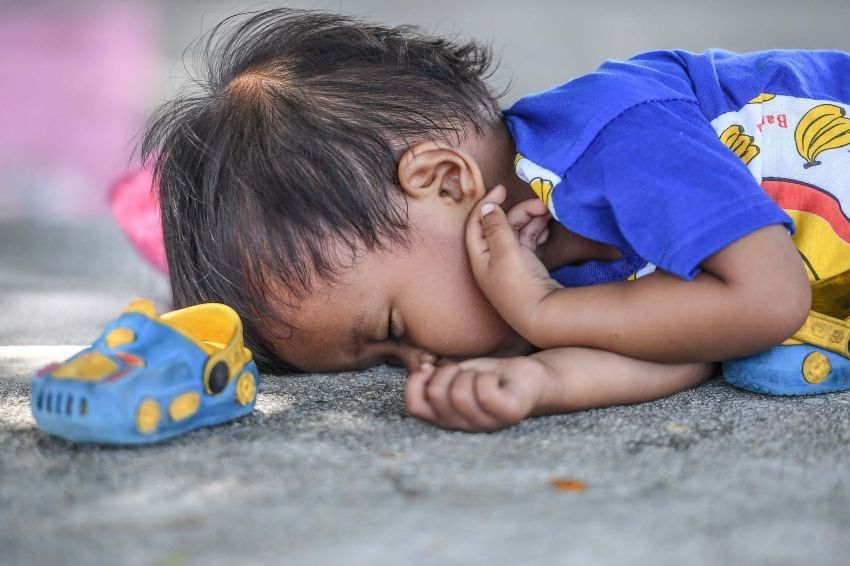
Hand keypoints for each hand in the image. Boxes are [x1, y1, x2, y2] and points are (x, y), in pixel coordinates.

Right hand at [404, 355, 555, 431]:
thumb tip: (423, 371)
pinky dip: (487, 376)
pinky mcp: (508, 413)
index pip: (415, 407)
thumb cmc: (492, 376)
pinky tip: (496, 379)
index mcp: (448, 418)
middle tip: (465, 371)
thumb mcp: (457, 374)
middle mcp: (464, 426)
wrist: (531, 377)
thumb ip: (435, 378)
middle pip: (437, 394)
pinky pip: (484, 392)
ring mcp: (487, 423)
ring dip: (469, 373)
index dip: (416, 383)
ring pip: (459, 393)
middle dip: (448, 371)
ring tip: (482, 376)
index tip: (430, 368)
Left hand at [465, 185, 561, 340]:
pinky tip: (548, 227)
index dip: (486, 204)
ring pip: (517, 233)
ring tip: (548, 212)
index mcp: (479, 257)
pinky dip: (536, 232)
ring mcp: (510, 266)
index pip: (476, 224)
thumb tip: (487, 207)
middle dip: (519, 212)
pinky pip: (529, 243)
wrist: (543, 316)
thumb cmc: (519, 284)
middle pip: (500, 226)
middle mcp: (491, 261)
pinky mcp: (527, 269)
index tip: (502, 189)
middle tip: (540, 203)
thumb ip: (496, 227)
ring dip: (531, 220)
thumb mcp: (505, 251)